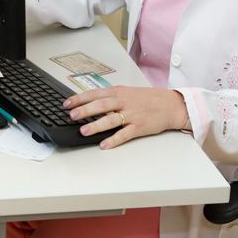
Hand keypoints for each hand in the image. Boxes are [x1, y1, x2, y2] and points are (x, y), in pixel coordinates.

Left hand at [63, 85, 188, 148]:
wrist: (170, 104)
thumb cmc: (146, 99)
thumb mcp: (126, 92)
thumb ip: (109, 97)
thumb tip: (89, 102)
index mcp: (118, 92)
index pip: (94, 94)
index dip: (79, 98)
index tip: (66, 104)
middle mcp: (123, 102)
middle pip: (100, 105)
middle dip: (84, 110)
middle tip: (71, 116)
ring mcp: (131, 114)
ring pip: (111, 120)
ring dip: (96, 125)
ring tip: (84, 131)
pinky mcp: (139, 127)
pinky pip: (124, 134)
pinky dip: (114, 140)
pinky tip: (104, 145)